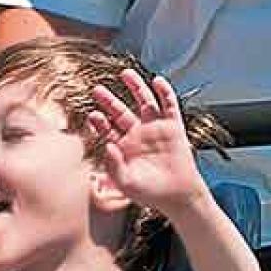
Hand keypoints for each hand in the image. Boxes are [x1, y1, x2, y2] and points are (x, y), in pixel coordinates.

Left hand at [88, 70, 206, 215]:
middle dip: (109, 100)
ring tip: (125, 74)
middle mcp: (137, 134)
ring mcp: (155, 129)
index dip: (99, 122)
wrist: (177, 196)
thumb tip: (106, 145)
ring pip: (144, 102)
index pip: (106, 129)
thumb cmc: (150, 193)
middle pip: (120, 111)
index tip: (93, 115)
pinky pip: (169, 105)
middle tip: (97, 90)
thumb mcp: (125, 183)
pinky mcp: (173, 127)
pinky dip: (164, 92)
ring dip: (135, 87)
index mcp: (123, 147)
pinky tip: (157, 81)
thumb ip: (113, 166)